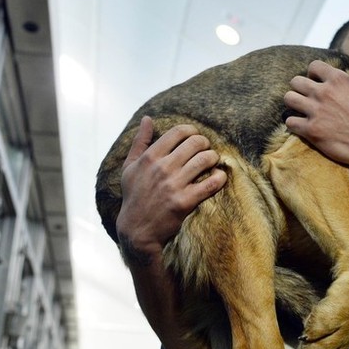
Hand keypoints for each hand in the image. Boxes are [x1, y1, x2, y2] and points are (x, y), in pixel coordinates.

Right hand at [115, 116, 226, 263]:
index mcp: (149, 157)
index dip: (192, 131)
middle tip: (206, 150)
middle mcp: (162, 168)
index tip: (195, 138)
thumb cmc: (134, 196)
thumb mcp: (129, 167)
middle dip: (205, 144)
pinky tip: (219, 177)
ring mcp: (174, 185)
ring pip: (205, 160)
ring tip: (213, 162)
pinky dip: (219, 177)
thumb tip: (147, 119)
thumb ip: (140, 141)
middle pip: (195, 143)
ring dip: (214, 158)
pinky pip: (211, 184)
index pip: (178, 132)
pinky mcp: (184, 202)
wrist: (137, 229)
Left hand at [283, 54, 348, 168]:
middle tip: (307, 98)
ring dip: (294, 104)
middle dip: (300, 88)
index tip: (317, 83)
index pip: (313, 66)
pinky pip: (290, 122)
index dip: (314, 74)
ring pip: (289, 99)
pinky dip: (294, 124)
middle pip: (296, 81)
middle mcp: (324, 92)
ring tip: (301, 110)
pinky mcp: (312, 130)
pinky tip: (302, 126)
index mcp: (338, 79)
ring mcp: (316, 111)